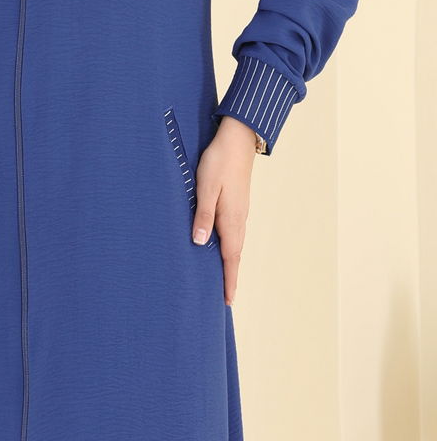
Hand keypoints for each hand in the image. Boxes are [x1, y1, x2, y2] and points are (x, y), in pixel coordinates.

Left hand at [192, 116, 255, 305]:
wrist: (238, 138)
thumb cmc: (219, 161)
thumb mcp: (206, 187)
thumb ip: (203, 215)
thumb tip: (200, 243)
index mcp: (232, 218)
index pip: (231, 257)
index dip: (229, 280)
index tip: (228, 301)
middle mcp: (239, 218)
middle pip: (235, 254)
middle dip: (231, 277)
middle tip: (226, 299)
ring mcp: (240, 210)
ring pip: (235, 243)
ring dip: (230, 263)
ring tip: (224, 279)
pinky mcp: (237, 202)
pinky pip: (234, 232)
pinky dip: (230, 247)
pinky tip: (222, 247)